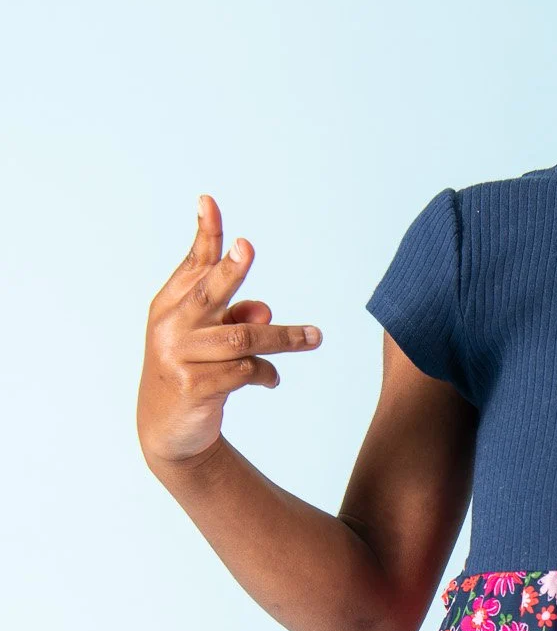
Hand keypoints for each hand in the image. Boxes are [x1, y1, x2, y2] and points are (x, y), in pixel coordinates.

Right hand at [137, 194, 322, 469]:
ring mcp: (178, 358)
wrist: (168, 430)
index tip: (208, 200)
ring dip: (284, 338)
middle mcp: (169, 327)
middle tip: (247, 247)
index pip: (192, 265)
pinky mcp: (194, 388)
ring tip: (315, 338)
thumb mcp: (209, 340)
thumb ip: (236, 317)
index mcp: (169, 305)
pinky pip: (244, 372)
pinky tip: (272, 379)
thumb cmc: (194, 370)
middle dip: (230, 270)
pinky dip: (266, 373)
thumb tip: (265, 311)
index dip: (204, 233)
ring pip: (242, 338)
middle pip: (208, 293)